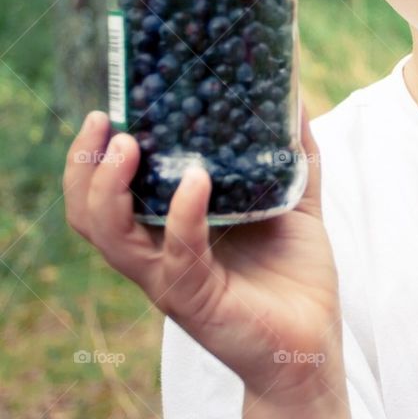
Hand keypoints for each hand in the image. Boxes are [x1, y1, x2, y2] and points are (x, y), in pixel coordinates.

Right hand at [63, 102, 349, 412]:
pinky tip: (195, 182)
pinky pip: (179, 256)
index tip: (105, 111)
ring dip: (112, 189)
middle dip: (86, 168)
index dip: (95, 157)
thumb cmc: (295, 271)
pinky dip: (182, 216)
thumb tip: (294, 99)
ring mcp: (174, 278)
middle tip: (102, 124)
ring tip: (129, 145)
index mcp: (170, 228)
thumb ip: (293, 154)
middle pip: (91, 215)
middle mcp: (159, 254)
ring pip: (114, 238)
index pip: (108, 195)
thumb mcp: (294, 200)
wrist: (313, 337)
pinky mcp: (199, 299)